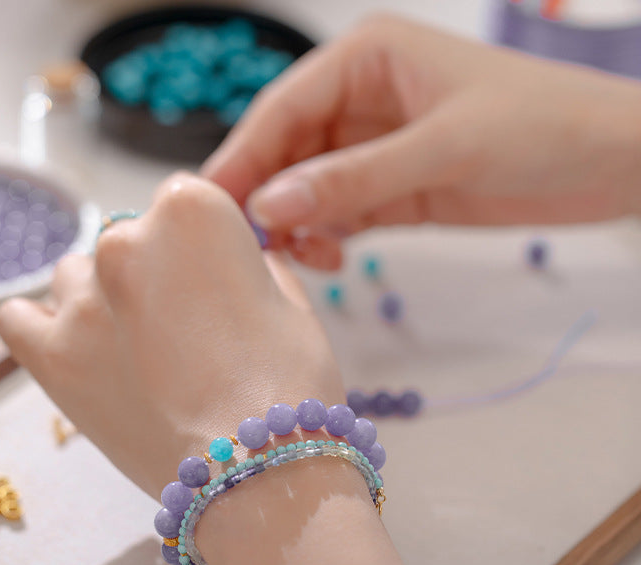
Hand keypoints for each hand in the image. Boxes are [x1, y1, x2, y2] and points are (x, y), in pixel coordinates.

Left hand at [0, 173, 344, 497]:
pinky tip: (76, 350)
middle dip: (155, 276)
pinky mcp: (50, 356)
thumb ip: (255, 269)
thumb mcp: (294, 307)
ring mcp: (80, 298)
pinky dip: (41, 327)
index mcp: (191, 211)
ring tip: (134, 351)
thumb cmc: (289, 388)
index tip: (211, 284)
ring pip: (75, 275)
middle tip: (184, 334)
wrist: (256, 474)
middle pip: (127, 239)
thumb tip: (240, 267)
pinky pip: (18, 318)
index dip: (199, 248)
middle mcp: (125, 239)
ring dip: (100, 299)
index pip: (179, 203)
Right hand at [203, 14, 640, 269]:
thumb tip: (271, 205)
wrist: (611, 165)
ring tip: (303, 259)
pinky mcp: (390, 190)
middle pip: (284, 153)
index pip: (281, 110)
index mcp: (365, 59)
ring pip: (306, 190)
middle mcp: (359, 100)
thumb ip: (355, 178)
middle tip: (248, 249)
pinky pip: (337, 215)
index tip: (210, 209)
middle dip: (265, 200)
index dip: (241, 160)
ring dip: (296, 227)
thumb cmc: (543, 126)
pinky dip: (325, 239)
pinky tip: (331, 259)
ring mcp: (373, 148)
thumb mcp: (444, 148)